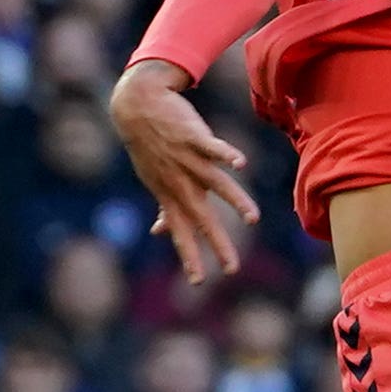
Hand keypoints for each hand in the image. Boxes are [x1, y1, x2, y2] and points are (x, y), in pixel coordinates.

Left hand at [111, 59, 258, 286]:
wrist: (138, 109)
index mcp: (171, 195)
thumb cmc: (149, 148)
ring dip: (235, 202)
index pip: (181, 233)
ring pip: (215, 185)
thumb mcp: (153, 181)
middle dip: (218, 244)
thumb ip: (163, 207)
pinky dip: (227, 155)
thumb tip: (159, 231)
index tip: (198, 282)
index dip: (189, 258)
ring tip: (253, 220)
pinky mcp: (194, 138)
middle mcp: (180, 183)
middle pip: (202, 219)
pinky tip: (240, 164)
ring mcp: (187, 161)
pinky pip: (213, 148)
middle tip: (232, 269)